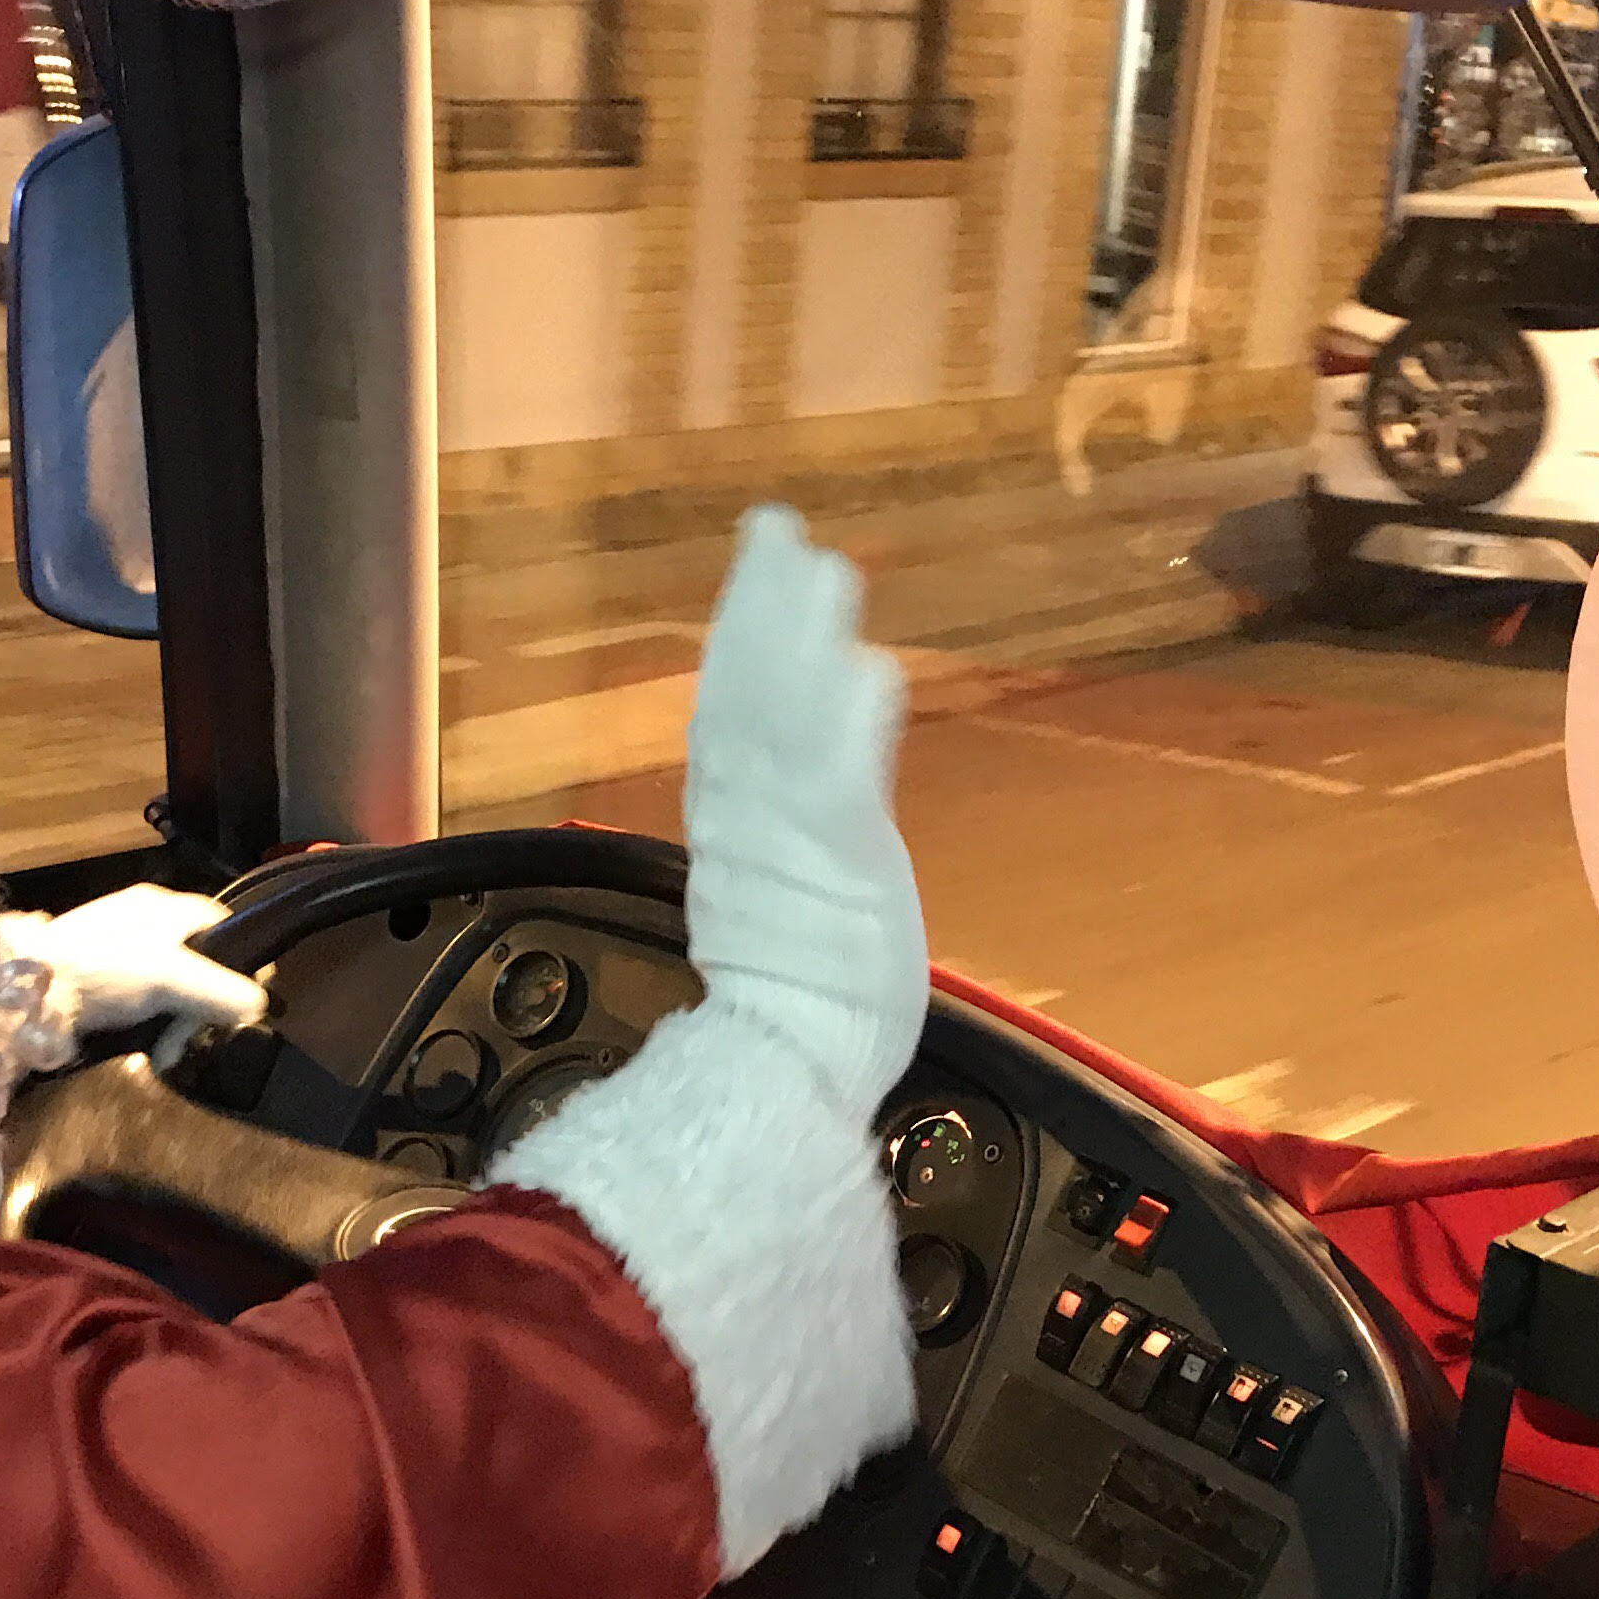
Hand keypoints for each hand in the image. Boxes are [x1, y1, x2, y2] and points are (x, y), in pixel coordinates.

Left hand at [0, 881, 267, 1062]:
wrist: (27, 991)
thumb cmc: (104, 970)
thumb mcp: (172, 978)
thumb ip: (221, 991)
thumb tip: (261, 1005)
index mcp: (164, 906)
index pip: (222, 922)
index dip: (243, 957)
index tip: (250, 997)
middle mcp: (144, 922)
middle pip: (199, 962)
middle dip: (204, 1006)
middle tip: (199, 1039)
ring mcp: (119, 952)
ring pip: (172, 989)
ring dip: (177, 1024)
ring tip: (169, 1053)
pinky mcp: (99, 982)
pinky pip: (143, 1005)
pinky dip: (149, 1028)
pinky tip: (146, 1049)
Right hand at [681, 507, 922, 1118]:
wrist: (779, 1073)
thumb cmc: (791, 1011)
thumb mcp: (768, 908)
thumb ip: (770, 845)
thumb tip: (771, 812)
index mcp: (729, 826)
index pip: (730, 711)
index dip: (741, 632)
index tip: (755, 562)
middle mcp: (746, 817)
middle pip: (745, 691)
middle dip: (760, 605)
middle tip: (775, 524)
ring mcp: (788, 835)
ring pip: (784, 715)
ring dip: (800, 637)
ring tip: (821, 563)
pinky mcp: (835, 863)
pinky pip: (838, 781)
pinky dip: (848, 725)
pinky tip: (869, 667)